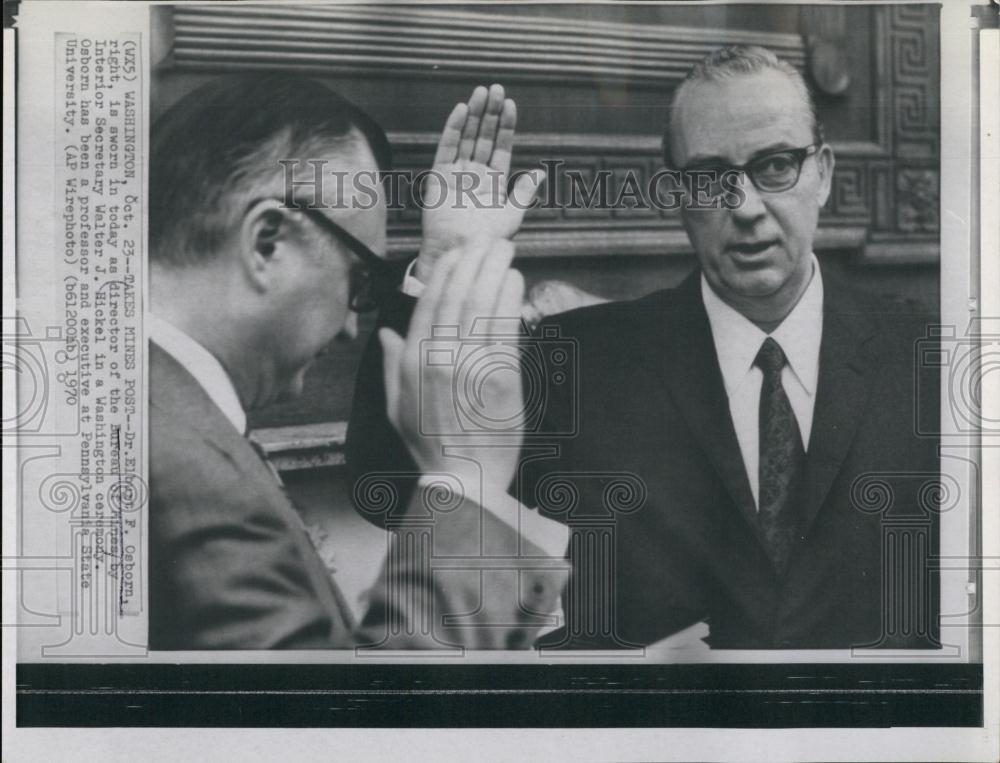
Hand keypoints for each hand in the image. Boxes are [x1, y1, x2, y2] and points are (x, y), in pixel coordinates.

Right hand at [380, 237, 525, 500]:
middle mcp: (439, 358)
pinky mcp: (501, 377)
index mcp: (413, 363)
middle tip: (487, 241)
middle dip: (473, 262)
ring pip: (482, 305)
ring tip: (505, 250)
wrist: (464, 481)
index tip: (456, 254)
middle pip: (457, 296)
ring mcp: (471, 366)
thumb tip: (385, 333)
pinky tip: (515, 281)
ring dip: (494, 271)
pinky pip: (505, 328)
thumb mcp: (398, 409)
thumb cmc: (430, 447)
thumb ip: (391, 366)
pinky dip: (510, 300)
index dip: (444, 274)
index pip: (428, 305)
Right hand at [416, 85, 541, 283]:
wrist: (462, 250)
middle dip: (490, 113)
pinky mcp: (439, 176)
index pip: (500, 147)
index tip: (510, 104)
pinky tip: (462, 110)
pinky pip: (446, 147)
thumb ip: (523, 191)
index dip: (505, 126)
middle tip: (495, 88)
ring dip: (474, 114)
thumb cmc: (488, 239)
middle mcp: (474, 175)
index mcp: (493, 182)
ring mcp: (456, 174)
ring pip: (466, 138)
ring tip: (481, 92)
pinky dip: (453, 128)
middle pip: (483, 137)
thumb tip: (540, 173)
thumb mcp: (513, 214)